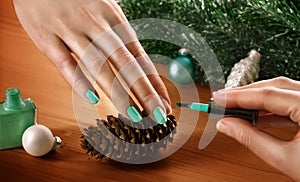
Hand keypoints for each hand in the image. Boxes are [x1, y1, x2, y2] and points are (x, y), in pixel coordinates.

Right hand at [13, 0, 170, 122]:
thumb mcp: (104, 8)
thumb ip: (119, 35)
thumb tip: (138, 60)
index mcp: (114, 19)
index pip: (139, 56)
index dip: (153, 82)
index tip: (164, 102)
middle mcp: (96, 25)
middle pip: (125, 63)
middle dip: (144, 92)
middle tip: (158, 115)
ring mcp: (71, 31)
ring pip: (98, 66)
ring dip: (118, 93)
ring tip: (133, 115)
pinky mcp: (47, 38)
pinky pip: (65, 62)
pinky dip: (79, 81)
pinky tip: (93, 98)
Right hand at [213, 77, 299, 180]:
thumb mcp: (285, 159)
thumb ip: (250, 139)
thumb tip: (226, 126)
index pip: (266, 94)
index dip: (237, 96)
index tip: (218, 99)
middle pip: (274, 86)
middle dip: (245, 93)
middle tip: (222, 101)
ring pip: (282, 90)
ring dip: (257, 99)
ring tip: (235, 109)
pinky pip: (290, 101)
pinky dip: (271, 107)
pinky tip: (256, 116)